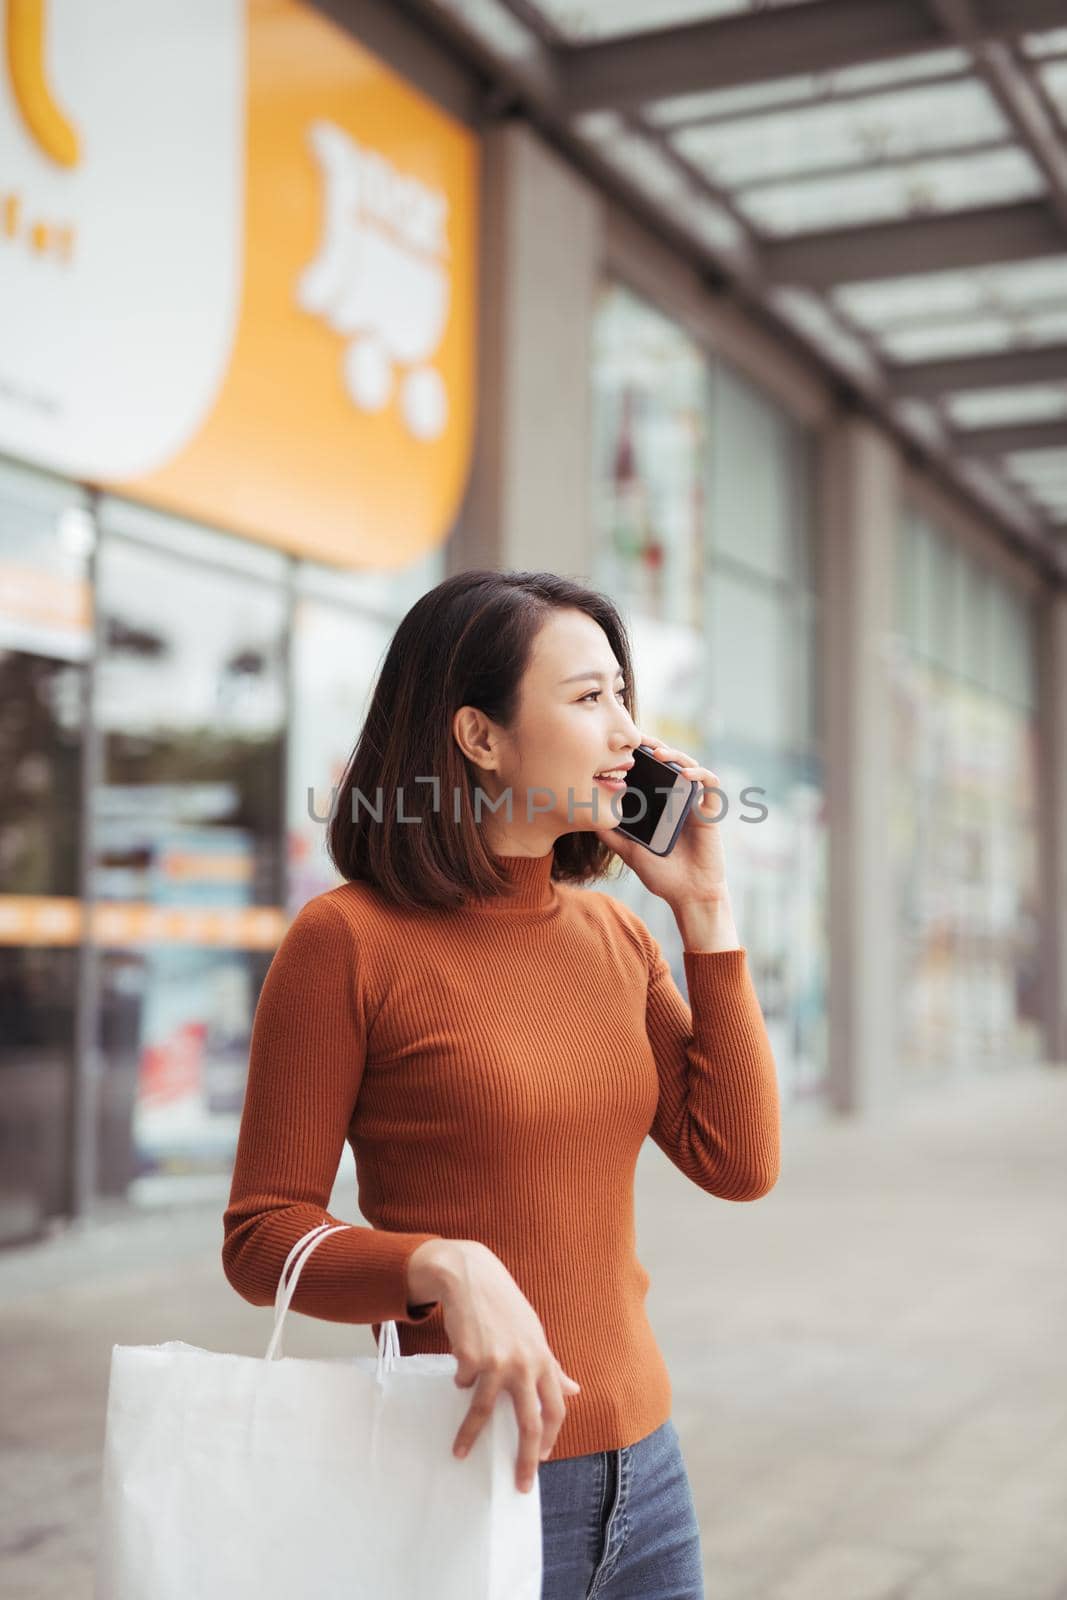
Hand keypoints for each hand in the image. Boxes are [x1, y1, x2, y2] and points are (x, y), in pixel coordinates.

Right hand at [408, 1240, 580, 1491]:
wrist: (471, 1276)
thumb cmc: (505, 1307)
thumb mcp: (534, 1335)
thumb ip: (553, 1367)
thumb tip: (575, 1391)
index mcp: (543, 1359)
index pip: (556, 1409)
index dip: (551, 1438)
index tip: (541, 1459)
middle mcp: (525, 1364)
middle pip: (530, 1422)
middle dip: (525, 1459)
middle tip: (520, 1484)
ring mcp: (497, 1361)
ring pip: (486, 1411)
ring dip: (470, 1436)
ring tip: (460, 1451)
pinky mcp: (470, 1357)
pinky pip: (463, 1383)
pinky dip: (461, 1380)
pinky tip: (461, 1365)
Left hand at [603, 736, 728, 908]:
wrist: (688, 894)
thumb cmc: (662, 874)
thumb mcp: (630, 851)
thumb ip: (612, 834)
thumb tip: (586, 816)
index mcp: (659, 805)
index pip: (650, 772)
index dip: (639, 756)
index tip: (622, 746)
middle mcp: (677, 799)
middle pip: (669, 764)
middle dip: (655, 747)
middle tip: (638, 738)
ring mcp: (694, 803)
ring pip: (689, 766)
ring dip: (676, 756)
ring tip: (659, 753)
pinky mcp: (710, 811)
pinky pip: (710, 784)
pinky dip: (700, 774)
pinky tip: (685, 774)